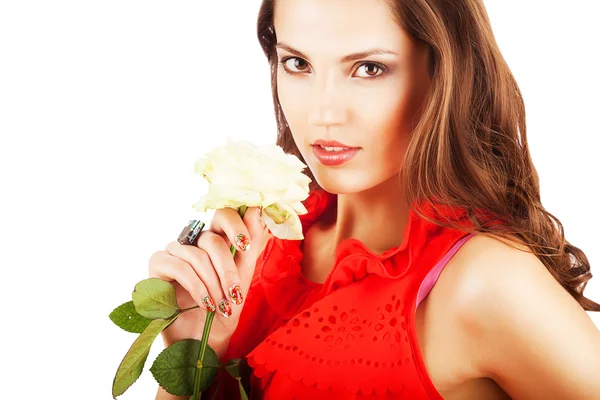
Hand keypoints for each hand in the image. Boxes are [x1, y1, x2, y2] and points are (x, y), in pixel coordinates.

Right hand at [148, 206, 266, 350]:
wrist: (204, 340)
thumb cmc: (224, 308)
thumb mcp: (243, 277)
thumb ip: (250, 244)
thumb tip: (256, 208)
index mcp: (215, 240)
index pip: (223, 216)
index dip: (235, 225)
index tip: (244, 246)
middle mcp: (193, 241)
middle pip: (211, 239)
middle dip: (227, 270)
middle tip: (235, 295)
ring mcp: (174, 251)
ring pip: (197, 256)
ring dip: (213, 285)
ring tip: (221, 307)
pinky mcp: (158, 264)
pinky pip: (180, 267)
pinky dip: (197, 287)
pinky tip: (205, 304)